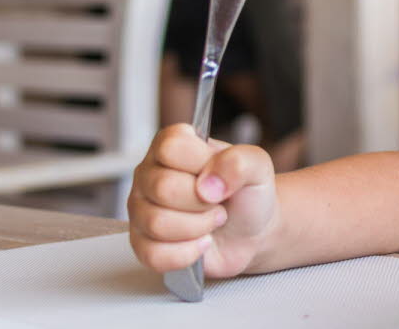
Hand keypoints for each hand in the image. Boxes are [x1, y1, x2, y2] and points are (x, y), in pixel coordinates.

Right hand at [128, 123, 279, 277]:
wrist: (252, 231)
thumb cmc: (247, 194)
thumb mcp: (258, 166)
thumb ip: (239, 162)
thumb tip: (208, 184)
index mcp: (172, 145)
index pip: (170, 148)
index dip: (201, 164)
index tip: (219, 174)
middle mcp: (149, 174)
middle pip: (163, 188)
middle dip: (204, 203)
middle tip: (218, 203)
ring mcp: (141, 209)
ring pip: (157, 223)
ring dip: (198, 228)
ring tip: (211, 221)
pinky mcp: (141, 244)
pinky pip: (153, 254)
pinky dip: (187, 254)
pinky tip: (200, 243)